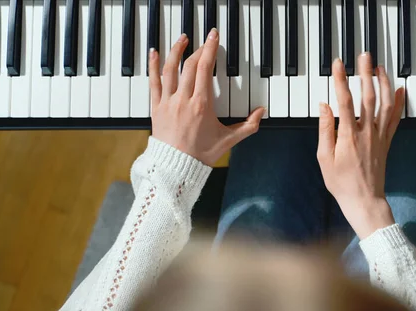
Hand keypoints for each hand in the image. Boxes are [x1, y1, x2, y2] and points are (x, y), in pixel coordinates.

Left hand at [148, 30, 264, 165]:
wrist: (175, 168)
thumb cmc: (200, 155)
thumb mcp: (228, 140)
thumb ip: (248, 126)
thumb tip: (262, 113)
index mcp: (201, 104)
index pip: (205, 69)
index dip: (209, 49)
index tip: (213, 37)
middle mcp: (183, 100)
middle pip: (189, 66)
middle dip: (198, 49)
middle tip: (204, 40)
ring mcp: (168, 102)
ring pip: (169, 69)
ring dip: (176, 51)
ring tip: (182, 39)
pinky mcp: (156, 107)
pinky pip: (153, 82)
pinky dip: (153, 66)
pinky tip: (154, 53)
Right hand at [317, 55, 404, 238]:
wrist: (365, 200)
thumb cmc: (341, 183)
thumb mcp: (324, 159)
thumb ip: (324, 130)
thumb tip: (324, 107)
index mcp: (348, 137)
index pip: (344, 101)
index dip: (341, 80)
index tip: (338, 64)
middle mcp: (367, 133)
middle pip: (368, 96)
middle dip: (366, 73)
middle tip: (364, 56)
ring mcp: (380, 137)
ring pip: (385, 104)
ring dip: (384, 83)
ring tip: (380, 67)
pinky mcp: (387, 142)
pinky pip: (395, 119)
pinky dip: (398, 103)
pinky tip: (400, 90)